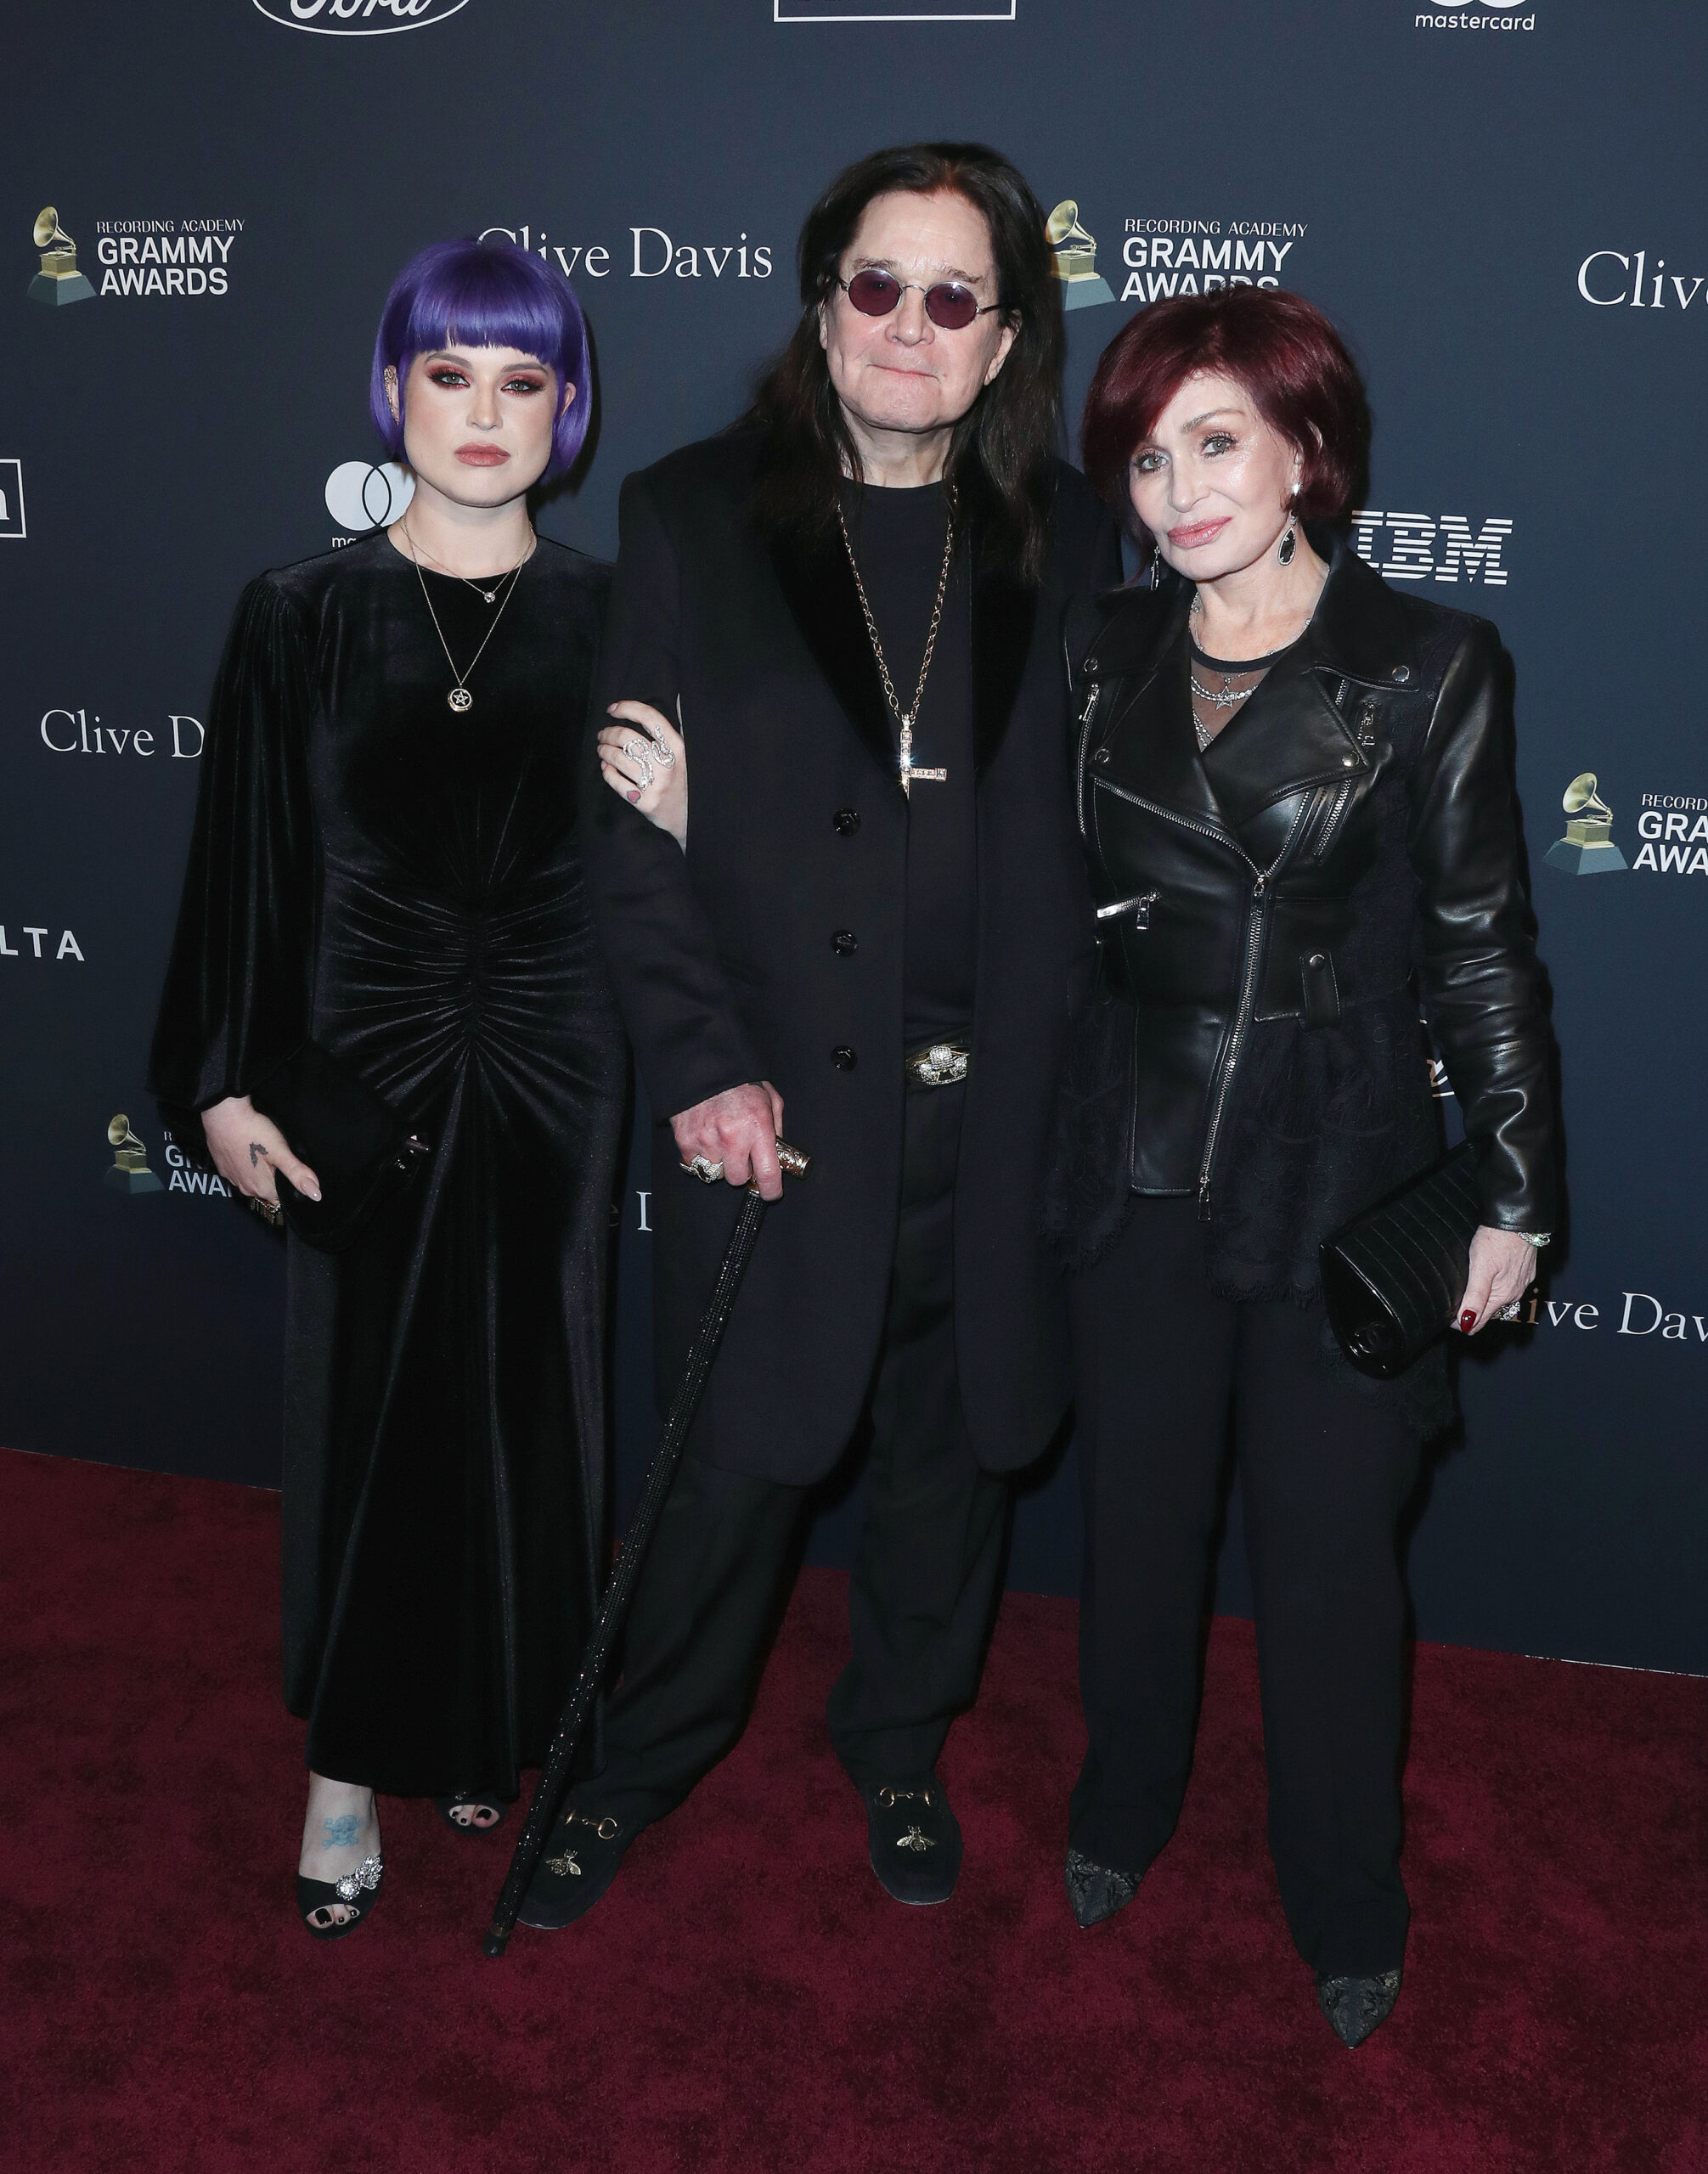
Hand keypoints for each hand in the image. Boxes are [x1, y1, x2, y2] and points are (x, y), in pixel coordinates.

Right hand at [201, 1094, 320, 1204]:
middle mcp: (245, 1188)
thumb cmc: (252, 1131)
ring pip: (253, 1180)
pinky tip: (248, 1149)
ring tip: (263, 1151)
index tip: (288, 1168)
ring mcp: (232, 1178)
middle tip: (276, 1155)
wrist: (223, 1115)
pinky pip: (239, 1171)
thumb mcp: (281, 1152)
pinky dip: (245, 1163)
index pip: (281, 1196)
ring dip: (260, 1170)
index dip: (287, 1183)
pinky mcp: (223, 1168)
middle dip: (275, 1177)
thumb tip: (315, 1194)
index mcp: (261, 1188)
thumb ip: (298, 1174)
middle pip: (268, 1189)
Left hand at [599, 698, 686, 846]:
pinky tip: (606, 767)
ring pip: (618, 758)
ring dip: (604, 750)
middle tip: (603, 734)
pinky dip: (606, 771)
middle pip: (627, 737)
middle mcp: (667, 765)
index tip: (613, 709)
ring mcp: (655, 785)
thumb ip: (682, 725)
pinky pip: (616, 782)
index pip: (650, 717)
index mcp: (678, 748)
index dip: (627, 708)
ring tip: (602, 749)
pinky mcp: (644, 802)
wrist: (690, 818)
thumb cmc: (686, 780)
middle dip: (608, 732)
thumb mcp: (688, 752)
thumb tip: (678, 697)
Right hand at [671, 1081, 785, 1200]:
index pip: (767, 1174)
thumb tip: (779, 1154)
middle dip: (741, 1169)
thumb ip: (776, 1128)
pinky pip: (695, 1165)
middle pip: (738, 1179)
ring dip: (719, 1162)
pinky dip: (700, 1156)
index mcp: (758, 1127)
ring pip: (715, 1173)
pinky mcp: (686, 1141)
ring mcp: (707, 1141)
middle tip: (740, 1152)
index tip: (770, 1193)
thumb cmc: (740, 1083)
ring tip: (720, 1140)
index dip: (770, 1190)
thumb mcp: (769, 1100)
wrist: (703, 1066)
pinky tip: (705, 1137)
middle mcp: (732, 1137)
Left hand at [1456, 1226, 1538, 1333]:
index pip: (1478, 1322)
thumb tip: (1466, 1323)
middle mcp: (1514, 1293)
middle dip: (1470, 1312)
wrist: (1519, 1219)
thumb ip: (1475, 1297)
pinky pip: (1506, 1287)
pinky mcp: (1524, 1273)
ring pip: (1497, 1300)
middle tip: (1451, 1302)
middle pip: (1488, 1313)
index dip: (1460, 1323)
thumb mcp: (1480, 1268)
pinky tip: (1485, 1278)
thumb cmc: (1498, 1239)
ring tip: (1465, 1291)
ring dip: (1482, 1301)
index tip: (1446, 1316)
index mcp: (1502, 1295)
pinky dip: (1493, 1288)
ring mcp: (1521, 1283)